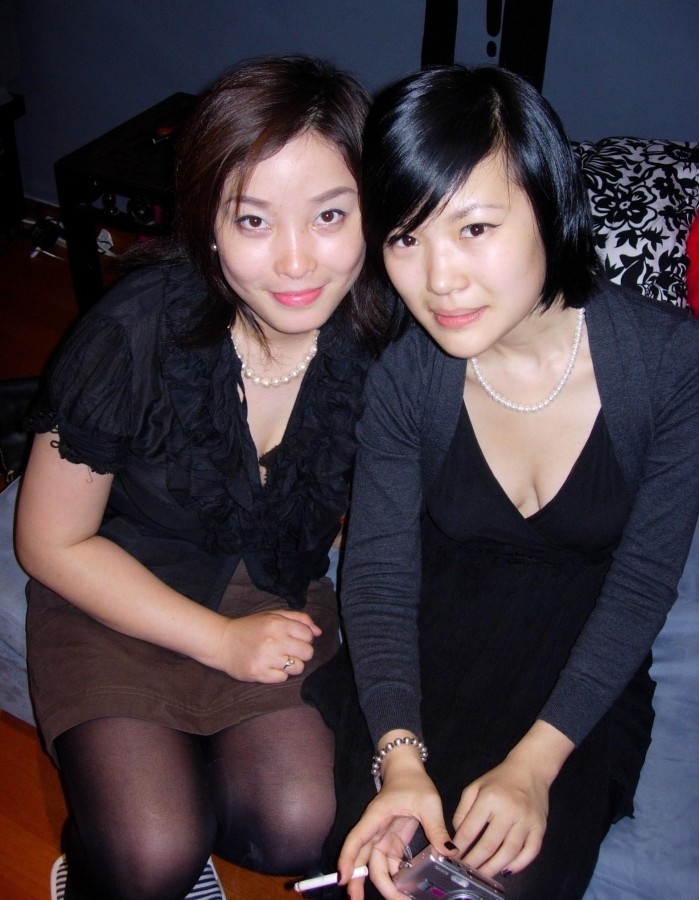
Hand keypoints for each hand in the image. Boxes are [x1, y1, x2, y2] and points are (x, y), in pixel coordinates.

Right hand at [214, 609, 321, 681]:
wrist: (222, 642)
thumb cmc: (251, 628)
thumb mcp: (273, 615)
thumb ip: (299, 619)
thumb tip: (319, 632)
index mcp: (278, 623)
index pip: (309, 635)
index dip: (305, 638)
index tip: (294, 639)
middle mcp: (274, 640)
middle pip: (307, 653)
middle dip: (301, 652)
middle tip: (288, 650)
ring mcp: (266, 658)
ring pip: (298, 668)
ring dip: (291, 665)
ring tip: (278, 659)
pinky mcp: (260, 674)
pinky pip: (283, 678)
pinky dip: (279, 674)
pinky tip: (269, 666)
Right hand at [337, 738, 453, 898]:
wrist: (408, 771)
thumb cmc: (413, 782)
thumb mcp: (428, 803)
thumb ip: (437, 828)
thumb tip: (450, 852)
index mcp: (377, 817)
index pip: (357, 839)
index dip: (348, 859)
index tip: (343, 878)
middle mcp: (375, 830)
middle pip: (362, 859)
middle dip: (358, 882)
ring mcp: (382, 837)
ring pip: (375, 865)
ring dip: (382, 884)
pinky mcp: (392, 841)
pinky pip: (389, 864)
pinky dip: (394, 878)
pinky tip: (404, 890)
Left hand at [450, 722, 573, 878]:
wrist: (530, 769)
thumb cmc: (500, 780)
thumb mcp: (475, 787)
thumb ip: (463, 810)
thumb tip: (458, 836)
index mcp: (489, 798)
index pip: (470, 829)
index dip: (460, 846)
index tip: (453, 856)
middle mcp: (509, 810)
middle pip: (489, 844)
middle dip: (475, 861)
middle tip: (466, 871)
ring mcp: (527, 820)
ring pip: (509, 852)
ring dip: (494, 867)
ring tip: (483, 874)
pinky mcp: (540, 827)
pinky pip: (531, 851)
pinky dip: (519, 864)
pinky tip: (507, 870)